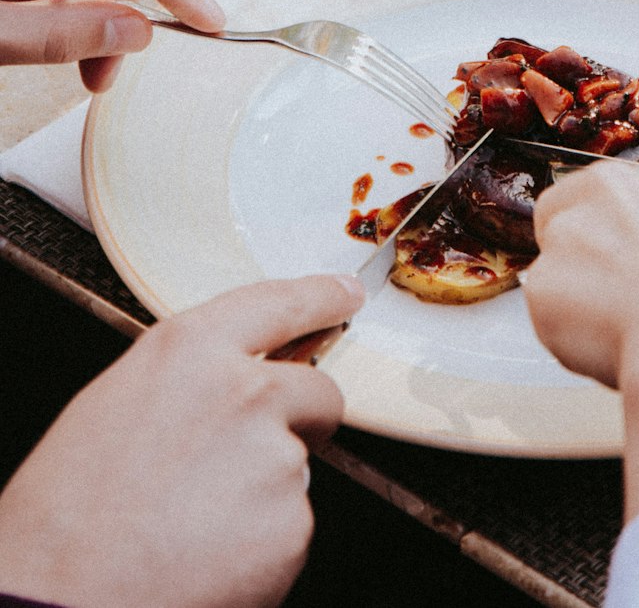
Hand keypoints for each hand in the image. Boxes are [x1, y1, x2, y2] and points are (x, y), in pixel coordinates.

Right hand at [0, 273, 363, 607]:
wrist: (60, 604)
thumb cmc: (65, 518)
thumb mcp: (112, 407)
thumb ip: (183, 381)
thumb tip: (218, 383)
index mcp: (190, 352)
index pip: (279, 303)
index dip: (320, 297)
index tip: (345, 295)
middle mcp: (245, 393)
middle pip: (315, 389)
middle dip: (300, 418)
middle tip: (245, 462)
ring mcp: (276, 458)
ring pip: (294, 466)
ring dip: (263, 493)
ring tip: (192, 525)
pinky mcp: (293, 524)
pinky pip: (289, 526)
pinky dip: (261, 544)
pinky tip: (207, 556)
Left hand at [523, 150, 638, 520]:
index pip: (631, 187)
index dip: (634, 230)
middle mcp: (612, 184)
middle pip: (576, 209)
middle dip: (589, 250)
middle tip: (625, 298)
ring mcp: (570, 231)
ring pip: (559, 262)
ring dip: (578, 295)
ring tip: (626, 332)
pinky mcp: (542, 282)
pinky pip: (547, 310)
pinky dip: (567, 333)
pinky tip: (609, 348)